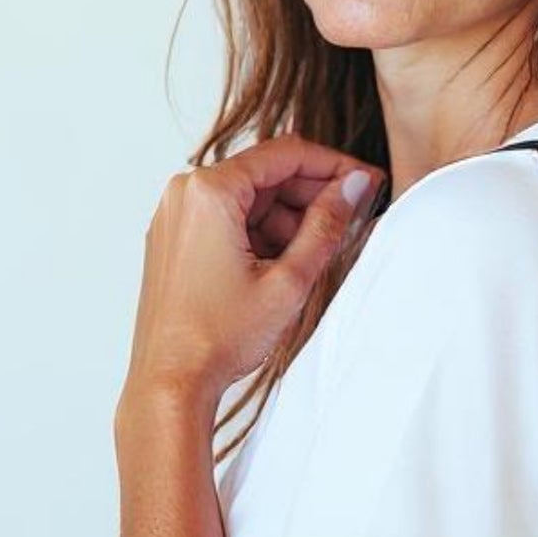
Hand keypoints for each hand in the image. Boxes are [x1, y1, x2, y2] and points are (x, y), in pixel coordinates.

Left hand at [119, 132, 384, 407]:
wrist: (171, 382)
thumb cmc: (217, 338)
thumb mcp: (289, 280)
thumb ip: (327, 225)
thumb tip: (354, 186)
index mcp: (209, 191)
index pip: (285, 154)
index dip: (334, 165)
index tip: (366, 181)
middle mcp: (184, 194)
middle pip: (265, 175)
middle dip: (311, 196)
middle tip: (352, 219)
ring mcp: (175, 217)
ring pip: (249, 200)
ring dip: (288, 220)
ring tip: (318, 257)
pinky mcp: (174, 241)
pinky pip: (227, 220)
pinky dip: (261, 234)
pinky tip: (286, 266)